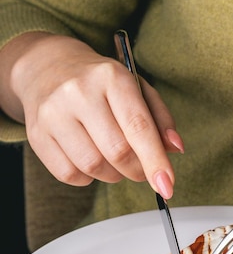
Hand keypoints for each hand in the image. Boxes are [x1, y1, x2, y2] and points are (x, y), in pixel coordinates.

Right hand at [0, 32, 182, 197]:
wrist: (48, 67)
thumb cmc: (101, 84)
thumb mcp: (136, 88)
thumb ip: (160, 118)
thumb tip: (175, 148)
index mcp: (111, 77)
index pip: (138, 127)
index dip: (155, 161)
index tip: (167, 185)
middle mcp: (79, 92)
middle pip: (117, 153)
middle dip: (137, 170)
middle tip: (141, 169)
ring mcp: (53, 113)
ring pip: (93, 167)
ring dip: (113, 175)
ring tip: (114, 161)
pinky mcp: (37, 134)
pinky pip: (69, 175)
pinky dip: (87, 177)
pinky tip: (90, 159)